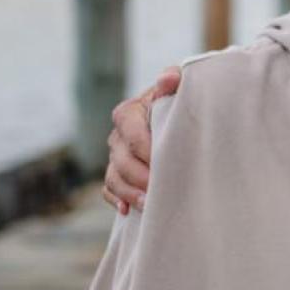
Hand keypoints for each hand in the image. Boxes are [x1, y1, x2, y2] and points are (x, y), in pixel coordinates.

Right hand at [102, 65, 180, 214]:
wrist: (178, 113)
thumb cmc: (179, 99)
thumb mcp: (179, 87)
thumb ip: (173, 81)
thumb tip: (168, 79)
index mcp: (129, 112)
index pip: (133, 135)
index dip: (149, 151)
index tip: (169, 164)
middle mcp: (118, 135)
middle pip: (122, 161)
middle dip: (141, 178)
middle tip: (161, 191)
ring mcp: (115, 155)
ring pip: (114, 178)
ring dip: (129, 193)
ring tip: (149, 204)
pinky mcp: (117, 173)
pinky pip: (109, 189)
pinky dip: (117, 200)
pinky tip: (128, 211)